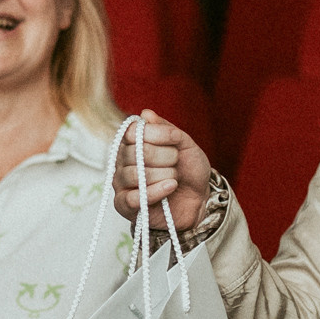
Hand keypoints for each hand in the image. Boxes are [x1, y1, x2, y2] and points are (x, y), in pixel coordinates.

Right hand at [112, 111, 212, 234]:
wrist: (198, 199)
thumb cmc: (188, 171)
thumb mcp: (184, 144)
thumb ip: (165, 128)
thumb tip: (146, 113)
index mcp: (132, 143)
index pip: (133, 132)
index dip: (157, 134)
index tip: (176, 138)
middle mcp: (122, 160)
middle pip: (137, 152)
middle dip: (165, 156)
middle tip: (176, 162)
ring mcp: (121, 183)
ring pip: (137, 174)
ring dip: (164, 174)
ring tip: (174, 177)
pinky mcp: (124, 205)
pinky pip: (133, 197)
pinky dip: (156, 191)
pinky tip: (171, 186)